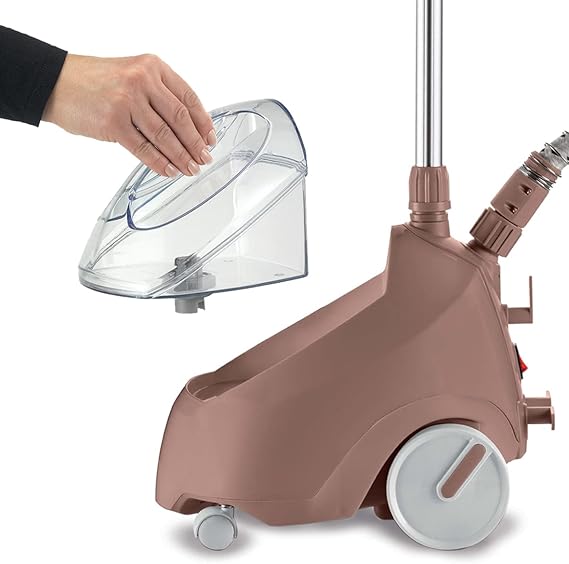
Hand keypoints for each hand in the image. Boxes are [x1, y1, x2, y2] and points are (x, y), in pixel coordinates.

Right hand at [42, 54, 215, 176]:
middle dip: (195, 143)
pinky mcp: (113, 122)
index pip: (188, 98)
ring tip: (190, 168)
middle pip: (180, 118)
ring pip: (164, 135)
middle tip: (204, 158)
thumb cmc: (94, 81)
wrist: (56, 82)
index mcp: (152, 67)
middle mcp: (142, 80)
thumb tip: (186, 129)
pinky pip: (144, 148)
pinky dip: (159, 162)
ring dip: (181, 156)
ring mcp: (127, 101)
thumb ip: (158, 95)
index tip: (210, 138)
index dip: (203, 122)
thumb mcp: (132, 75)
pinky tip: (169, 170)